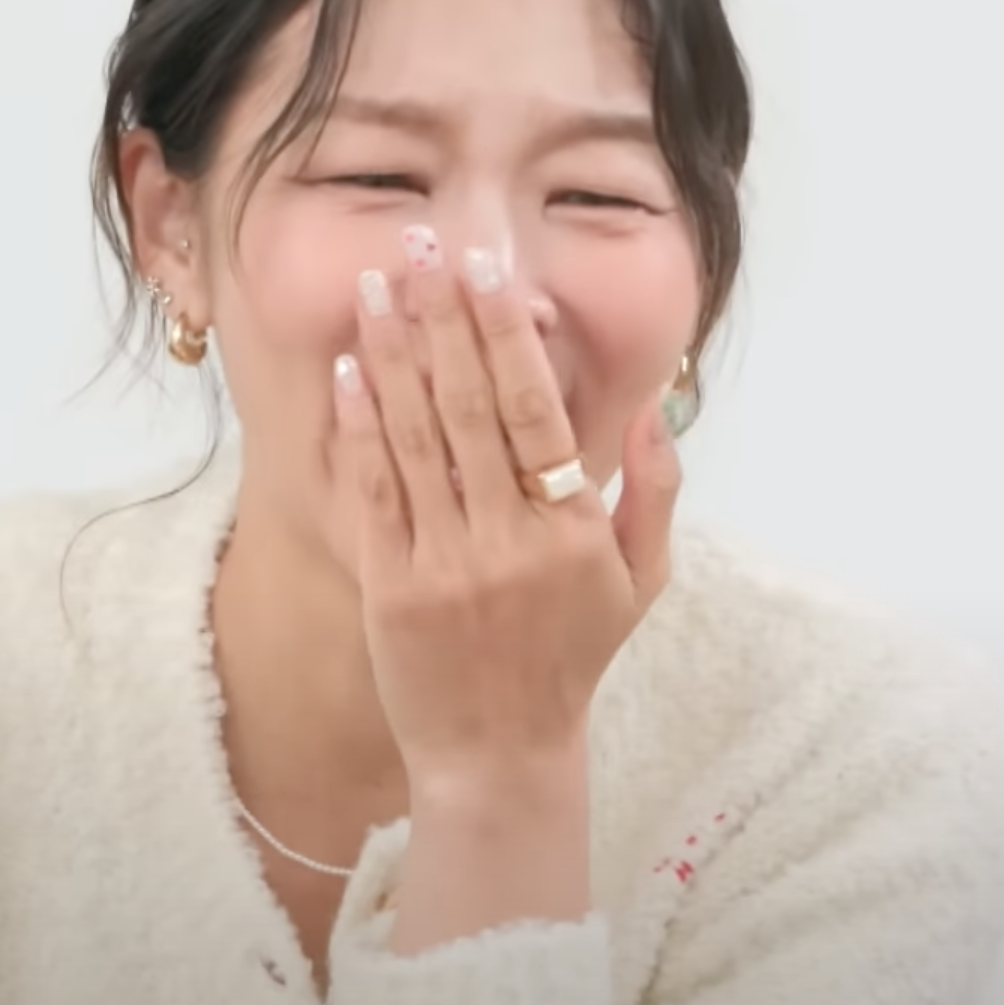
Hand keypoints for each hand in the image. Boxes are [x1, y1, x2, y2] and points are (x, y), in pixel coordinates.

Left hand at [332, 226, 682, 795]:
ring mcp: (445, 563)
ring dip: (392, 355)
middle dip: (444, 321)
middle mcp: (509, 540)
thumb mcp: (640, 582)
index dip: (510, 338)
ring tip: (377, 288)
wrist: (500, 756)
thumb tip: (650, 405)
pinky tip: (348, 372)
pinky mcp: (390, 588)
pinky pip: (373, 492)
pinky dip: (359, 428)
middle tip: (422, 248)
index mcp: (574, 530)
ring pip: (416, 438)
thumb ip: (655, 490)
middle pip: (470, 408)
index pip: (537, 412)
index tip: (490, 273)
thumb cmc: (572, 659)